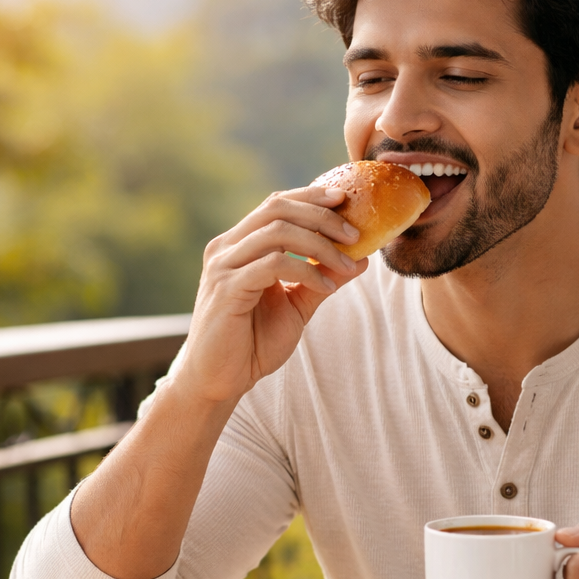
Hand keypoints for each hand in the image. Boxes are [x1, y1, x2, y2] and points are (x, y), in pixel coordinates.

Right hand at [176, 185, 366, 404]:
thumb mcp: (296, 306)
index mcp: (239, 245)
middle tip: (355, 232)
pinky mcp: (226, 288)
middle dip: (321, 216)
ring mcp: (223, 266)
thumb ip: (322, 279)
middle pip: (277, 209)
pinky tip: (326, 286)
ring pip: (277, 232)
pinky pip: (273, 265)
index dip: (311, 197)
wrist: (218, 381)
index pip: (276, 204)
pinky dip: (306, 270)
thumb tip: (361, 258)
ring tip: (347, 264)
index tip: (346, 200)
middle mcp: (226, 248)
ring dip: (320, 245)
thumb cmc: (252, 343)